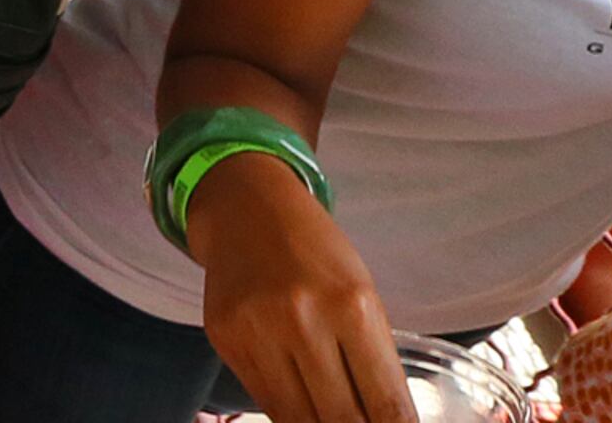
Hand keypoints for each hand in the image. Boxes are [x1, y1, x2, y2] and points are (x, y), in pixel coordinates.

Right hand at [186, 156, 415, 422]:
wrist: (246, 210)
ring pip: (298, 418)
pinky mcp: (224, 339)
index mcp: (352, 305)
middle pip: (341, 418)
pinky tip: (304, 408)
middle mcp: (302, 319)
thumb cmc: (316, 253)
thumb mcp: (361, 295)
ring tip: (336, 419)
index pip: (384, 401)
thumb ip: (372, 359)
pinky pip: (264, 399)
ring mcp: (257, 331)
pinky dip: (289, 412)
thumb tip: (387, 420)